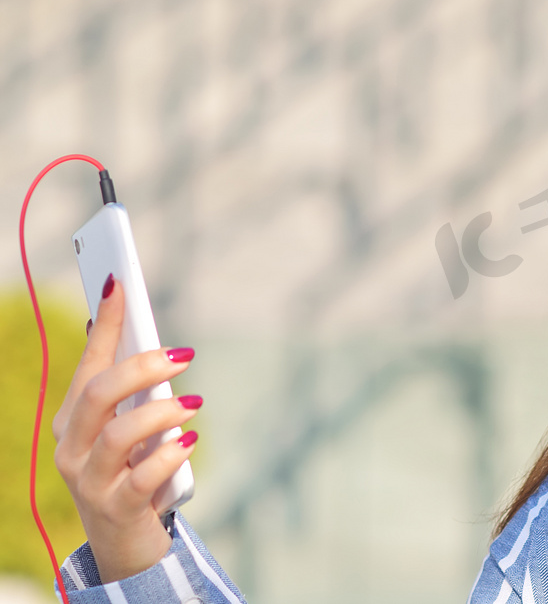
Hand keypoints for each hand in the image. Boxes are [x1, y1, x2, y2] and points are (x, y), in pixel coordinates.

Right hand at [52, 278, 200, 582]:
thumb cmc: (129, 472)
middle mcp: (71, 448)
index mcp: (72, 421)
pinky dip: (169, 455)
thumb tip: (134, 333)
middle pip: (98, 394)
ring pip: (118, 435)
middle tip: (184, 355)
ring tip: (194, 404)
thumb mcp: (125, 430)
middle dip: (141, 367)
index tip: (119, 284)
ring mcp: (89, 481)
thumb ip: (129, 391)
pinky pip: (141, 476)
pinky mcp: (116, 508)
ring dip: (162, 413)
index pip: (88, 364)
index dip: (105, 324)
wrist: (124, 544)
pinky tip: (189, 443)